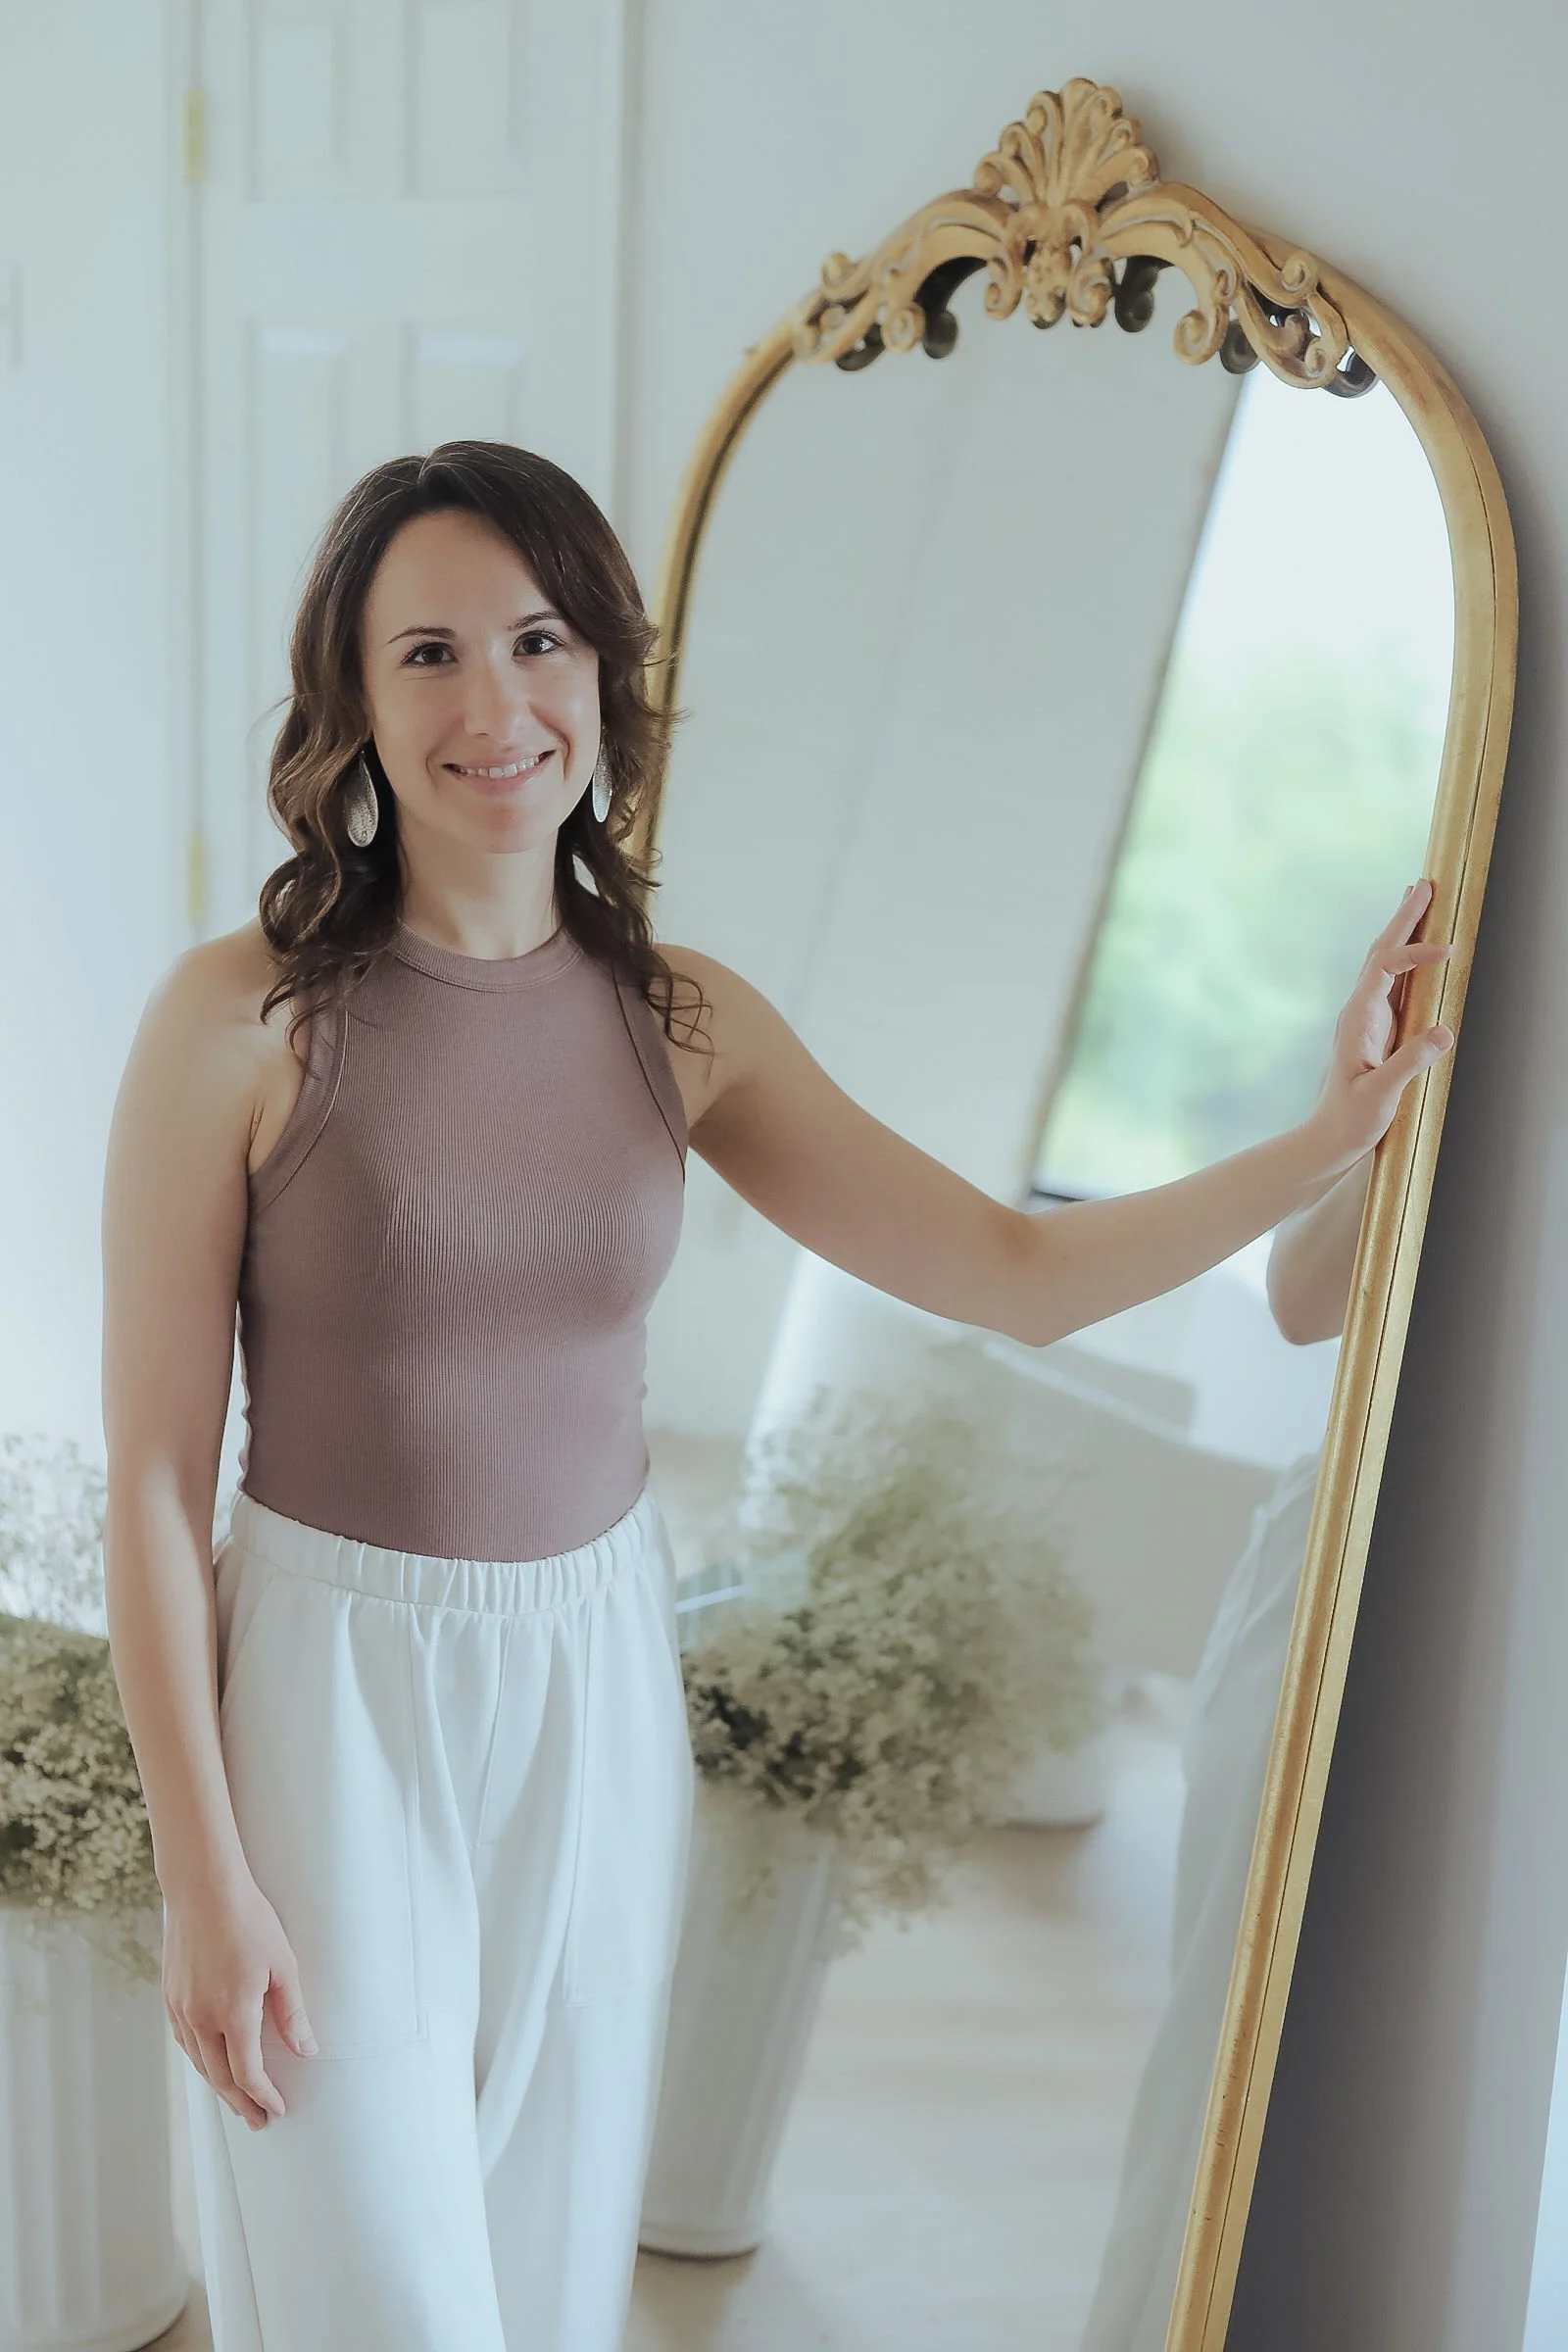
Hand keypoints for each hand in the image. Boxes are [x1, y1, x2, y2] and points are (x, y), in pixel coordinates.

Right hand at [163, 1870, 316, 2128]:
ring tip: (238, 2097)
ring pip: (199, 2062)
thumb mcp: (283, 1965)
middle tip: (257, 2120)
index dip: (263, 2096)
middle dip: (241, 2103)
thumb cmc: (249, 1920)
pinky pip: (185, 2041)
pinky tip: (211, 2061)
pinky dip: (201, 2060)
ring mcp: (181, 2008)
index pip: (247, 2073)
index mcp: (233, 2013)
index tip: (277, 2110)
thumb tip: (306, 2050)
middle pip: (220, 2078)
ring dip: (219, 2085)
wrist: (203, 1888)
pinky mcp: (170, 1996)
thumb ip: (292, 2012)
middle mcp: (201, 2018)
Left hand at [1300, 879, 1453, 1180]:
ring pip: (1387, 963)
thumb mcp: (1381, 1095)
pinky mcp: (1379, 1029)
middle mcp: (1360, 1011)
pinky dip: (1409, 958)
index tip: (1447, 952)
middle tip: (1424, 883)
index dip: (1414, 953)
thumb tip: (1446, 1030)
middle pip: (1382, 952)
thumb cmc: (1351, 1120)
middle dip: (1404, 918)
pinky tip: (1419, 949)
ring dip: (1405, 931)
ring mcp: (1369, 1018)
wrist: (1329, 1139)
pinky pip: (1395, 983)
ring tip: (1420, 899)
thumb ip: (1410, 1062)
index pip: (1384, 968)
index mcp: (1357, 1020)